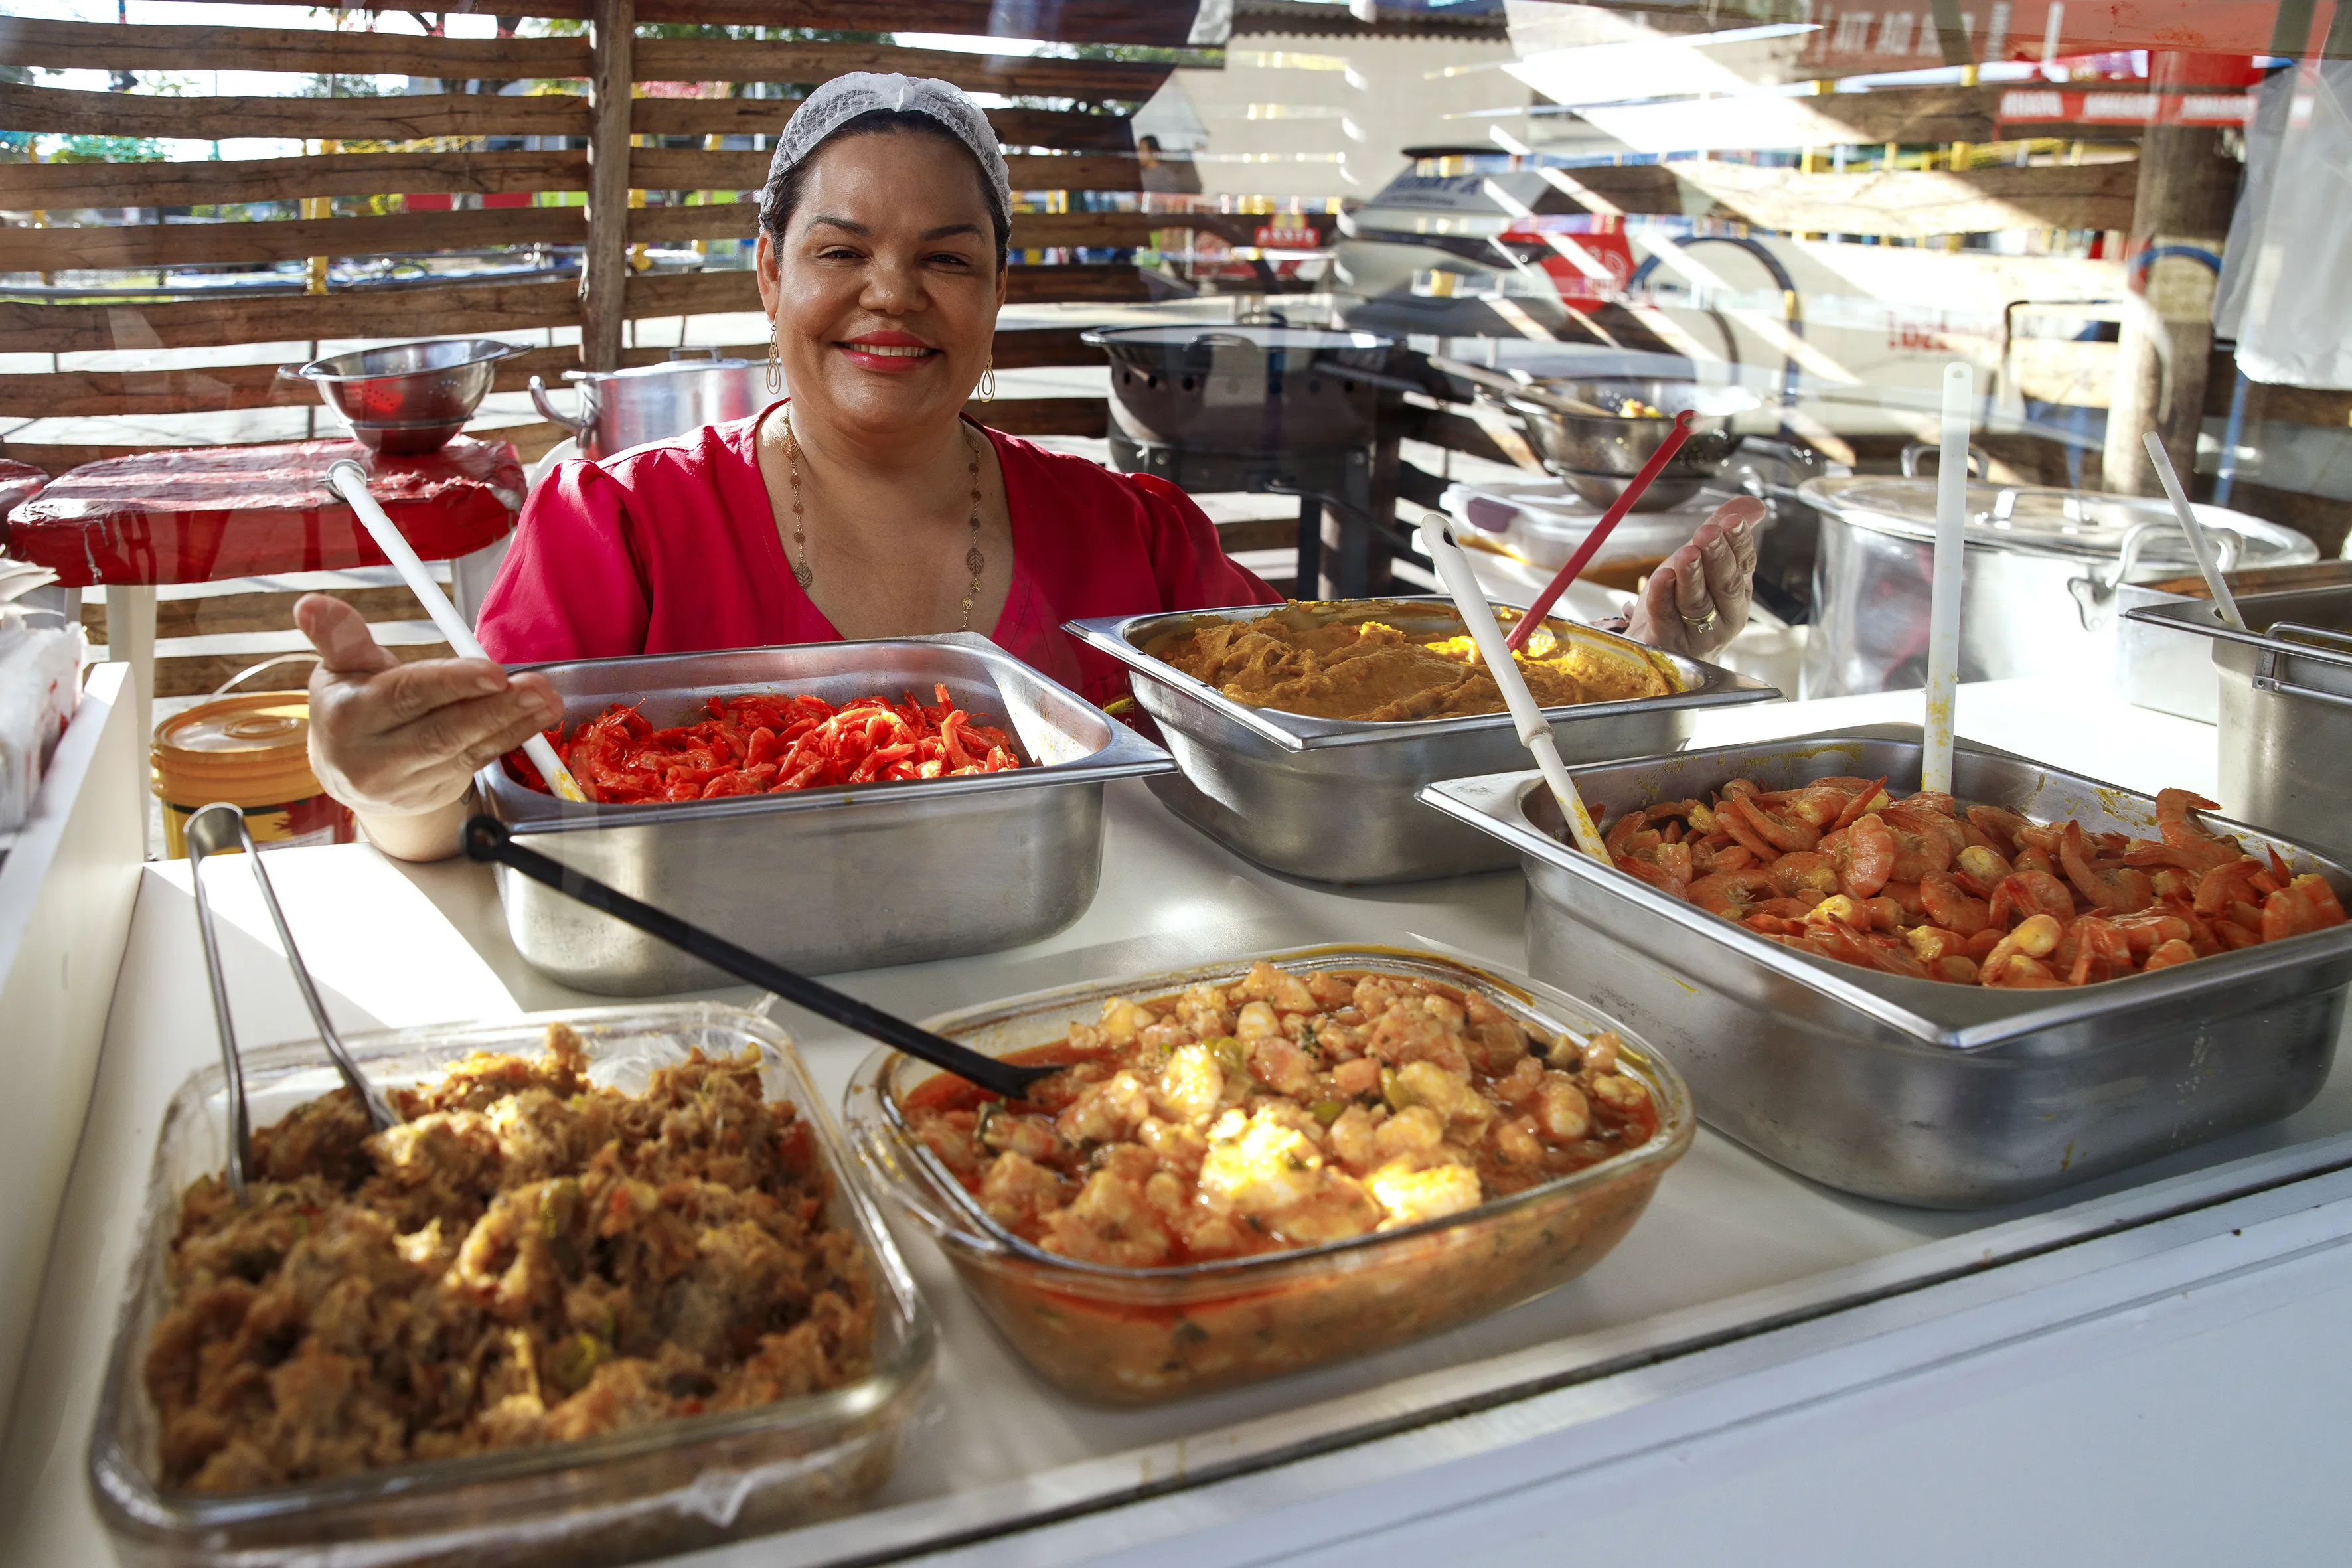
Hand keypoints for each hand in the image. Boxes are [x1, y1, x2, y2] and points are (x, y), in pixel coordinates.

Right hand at [297, 594, 559, 818]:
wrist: (349, 773)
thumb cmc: (352, 706)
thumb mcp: (341, 669)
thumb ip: (340, 637)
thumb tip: (310, 604)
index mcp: (349, 715)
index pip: (406, 696)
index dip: (452, 683)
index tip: (493, 670)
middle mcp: (375, 755)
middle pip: (442, 731)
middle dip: (495, 708)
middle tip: (536, 687)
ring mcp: (406, 780)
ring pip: (466, 748)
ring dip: (512, 723)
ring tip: (546, 700)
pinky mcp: (435, 791)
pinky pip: (477, 761)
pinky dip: (510, 738)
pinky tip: (536, 718)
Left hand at [1624, 496, 1764, 660]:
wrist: (1652, 641)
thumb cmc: (1680, 601)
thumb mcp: (1702, 561)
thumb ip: (1722, 532)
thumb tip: (1754, 505)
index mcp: (1737, 593)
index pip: (1743, 564)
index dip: (1739, 542)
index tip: (1732, 521)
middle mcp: (1722, 615)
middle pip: (1724, 584)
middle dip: (1717, 556)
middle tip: (1707, 533)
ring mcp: (1697, 633)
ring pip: (1697, 602)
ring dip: (1692, 575)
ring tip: (1687, 553)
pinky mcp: (1668, 642)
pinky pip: (1666, 617)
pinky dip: (1663, 597)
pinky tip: (1661, 578)